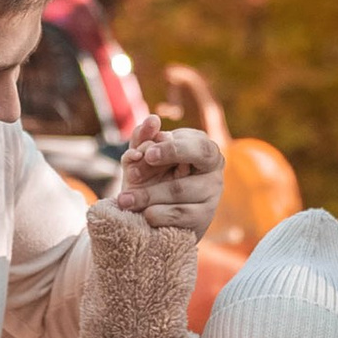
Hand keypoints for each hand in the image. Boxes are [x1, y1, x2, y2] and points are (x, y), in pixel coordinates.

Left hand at [112, 111, 223, 234]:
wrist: (153, 211)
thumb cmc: (152, 175)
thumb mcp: (144, 156)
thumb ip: (145, 137)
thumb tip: (152, 120)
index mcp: (203, 148)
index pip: (196, 146)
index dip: (173, 150)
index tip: (148, 154)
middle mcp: (213, 171)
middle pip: (191, 167)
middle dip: (157, 173)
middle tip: (132, 175)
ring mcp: (211, 196)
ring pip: (179, 192)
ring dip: (147, 196)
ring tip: (124, 199)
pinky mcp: (204, 217)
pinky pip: (180, 215)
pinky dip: (159, 214)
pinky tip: (144, 214)